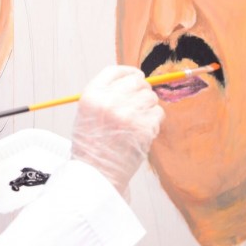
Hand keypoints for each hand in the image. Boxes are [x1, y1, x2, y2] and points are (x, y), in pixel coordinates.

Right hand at [71, 65, 164, 193]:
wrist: (96, 174)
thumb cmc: (91, 146)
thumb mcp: (86, 113)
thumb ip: (105, 95)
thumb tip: (132, 81)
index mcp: (92, 95)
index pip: (115, 71)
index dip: (128, 72)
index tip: (136, 75)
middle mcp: (109, 100)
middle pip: (136, 81)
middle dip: (141, 90)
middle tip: (139, 103)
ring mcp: (128, 113)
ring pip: (151, 97)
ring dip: (148, 107)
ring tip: (137, 122)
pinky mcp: (144, 127)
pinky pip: (158, 113)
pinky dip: (154, 121)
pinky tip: (142, 132)